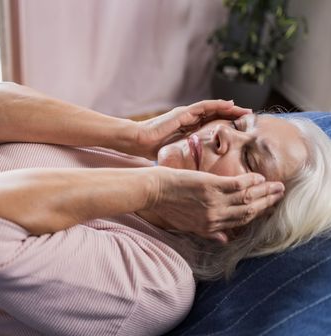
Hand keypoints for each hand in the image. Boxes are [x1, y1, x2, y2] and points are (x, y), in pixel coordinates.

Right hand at [134, 100, 251, 159]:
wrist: (138, 141)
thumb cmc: (152, 150)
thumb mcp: (176, 157)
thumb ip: (188, 160)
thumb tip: (199, 177)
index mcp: (188, 130)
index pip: (211, 127)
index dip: (227, 128)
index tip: (242, 133)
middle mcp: (189, 120)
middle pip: (216, 116)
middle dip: (233, 117)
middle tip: (251, 119)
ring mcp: (186, 114)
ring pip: (213, 109)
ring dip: (231, 109)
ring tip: (246, 111)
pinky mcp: (183, 112)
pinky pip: (204, 106)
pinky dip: (219, 105)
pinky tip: (231, 105)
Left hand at [143, 167, 284, 242]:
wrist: (152, 191)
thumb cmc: (165, 206)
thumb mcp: (186, 225)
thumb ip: (207, 232)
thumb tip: (224, 240)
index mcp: (209, 227)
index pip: (238, 223)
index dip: (256, 215)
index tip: (267, 208)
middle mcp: (215, 218)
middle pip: (247, 212)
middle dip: (266, 204)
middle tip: (280, 196)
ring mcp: (214, 203)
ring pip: (246, 199)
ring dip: (264, 192)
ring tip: (277, 186)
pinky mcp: (210, 187)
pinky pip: (237, 185)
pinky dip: (250, 182)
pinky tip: (259, 178)